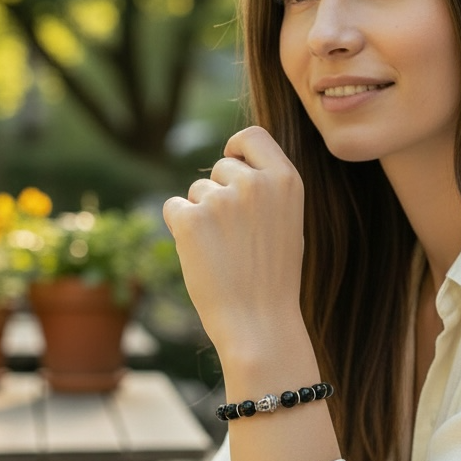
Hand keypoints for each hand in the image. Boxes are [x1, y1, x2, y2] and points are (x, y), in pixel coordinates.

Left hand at [163, 126, 305, 356]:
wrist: (260, 323)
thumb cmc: (273, 279)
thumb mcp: (287, 223)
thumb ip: (267, 189)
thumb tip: (232, 161)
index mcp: (287, 180)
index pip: (253, 136)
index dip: (237, 148)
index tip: (231, 161)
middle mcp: (255, 183)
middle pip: (221, 168)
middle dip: (219, 194)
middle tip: (234, 238)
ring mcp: (222, 200)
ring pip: (197, 192)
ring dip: (201, 216)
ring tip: (224, 253)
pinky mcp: (191, 219)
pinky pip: (173, 208)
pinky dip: (179, 228)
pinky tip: (200, 255)